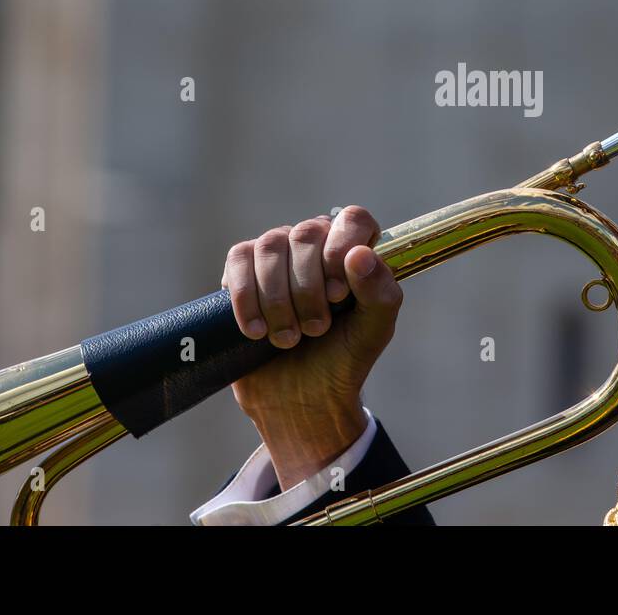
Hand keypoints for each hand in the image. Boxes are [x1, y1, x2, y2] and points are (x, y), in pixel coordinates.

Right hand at [222, 206, 403, 490]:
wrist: (299, 397)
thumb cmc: (343, 358)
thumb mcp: (373, 331)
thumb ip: (379, 292)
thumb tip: (360, 255)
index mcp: (353, 250)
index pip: (353, 219)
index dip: (343, 248)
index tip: (338, 294)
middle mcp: (315, 243)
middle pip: (307, 234)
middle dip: (309, 288)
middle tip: (316, 329)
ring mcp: (277, 252)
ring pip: (271, 246)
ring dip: (279, 299)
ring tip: (288, 339)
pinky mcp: (242, 270)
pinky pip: (239, 260)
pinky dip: (246, 298)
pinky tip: (256, 331)